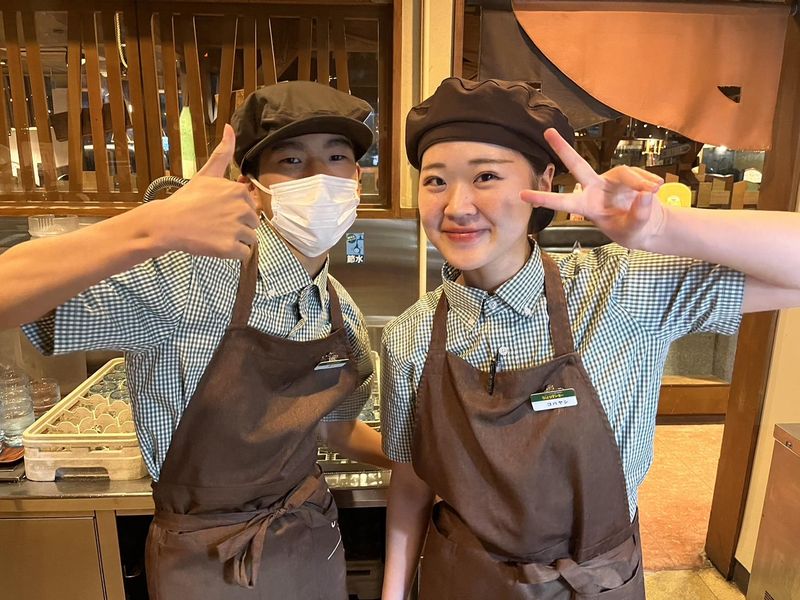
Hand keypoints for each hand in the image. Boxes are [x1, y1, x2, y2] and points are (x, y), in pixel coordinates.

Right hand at [145, 124, 259, 259]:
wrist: (166, 224)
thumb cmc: (186, 200)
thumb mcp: (206, 174)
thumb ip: (222, 152)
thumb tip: (230, 126)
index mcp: (239, 191)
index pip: (251, 206)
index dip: (235, 211)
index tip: (218, 211)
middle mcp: (242, 208)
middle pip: (253, 223)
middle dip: (238, 226)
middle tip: (215, 224)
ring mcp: (237, 229)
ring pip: (250, 239)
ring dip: (237, 240)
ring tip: (216, 235)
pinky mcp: (231, 248)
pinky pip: (244, 254)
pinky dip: (233, 253)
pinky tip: (217, 245)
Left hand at [520, 128, 667, 249]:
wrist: (650, 226)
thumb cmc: (632, 231)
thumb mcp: (634, 231)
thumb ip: (638, 215)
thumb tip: (645, 194)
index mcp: (588, 207)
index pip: (563, 202)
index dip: (544, 198)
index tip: (522, 194)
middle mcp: (595, 190)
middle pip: (578, 165)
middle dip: (563, 148)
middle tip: (548, 132)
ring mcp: (610, 181)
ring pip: (622, 173)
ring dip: (638, 181)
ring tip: (652, 191)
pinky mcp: (627, 176)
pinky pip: (638, 174)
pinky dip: (648, 181)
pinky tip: (657, 188)